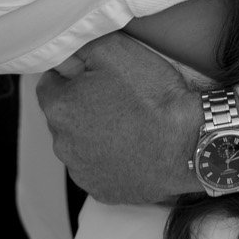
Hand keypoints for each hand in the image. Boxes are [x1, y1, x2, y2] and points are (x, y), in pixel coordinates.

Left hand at [37, 33, 238, 204]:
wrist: (188, 142)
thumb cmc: (152, 96)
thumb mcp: (115, 50)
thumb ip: (81, 47)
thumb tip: (67, 55)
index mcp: (59, 108)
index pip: (50, 83)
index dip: (74, 75)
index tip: (98, 76)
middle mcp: (62, 144)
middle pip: (65, 116)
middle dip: (83, 105)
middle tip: (118, 97)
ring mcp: (82, 172)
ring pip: (80, 144)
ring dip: (95, 134)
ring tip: (129, 124)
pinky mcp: (102, 191)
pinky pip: (98, 169)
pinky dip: (110, 159)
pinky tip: (132, 147)